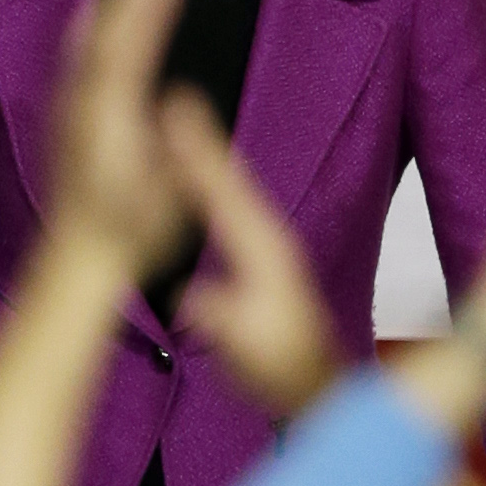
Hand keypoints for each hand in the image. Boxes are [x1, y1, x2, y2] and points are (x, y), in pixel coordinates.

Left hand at [45, 0, 189, 271]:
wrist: (75, 262)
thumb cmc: (129, 237)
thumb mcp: (167, 199)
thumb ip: (175, 148)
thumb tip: (179, 98)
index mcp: (109, 124)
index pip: (127, 52)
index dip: (145, 12)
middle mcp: (82, 112)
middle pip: (103, 39)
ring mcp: (69, 118)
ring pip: (85, 49)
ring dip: (108, 12)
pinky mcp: (66, 127)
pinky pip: (78, 65)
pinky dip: (93, 35)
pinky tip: (96, 27)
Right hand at [163, 93, 336, 415]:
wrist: (311, 385)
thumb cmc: (281, 367)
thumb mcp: (246, 347)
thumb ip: (218, 318)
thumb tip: (187, 297)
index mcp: (264, 251)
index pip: (224, 192)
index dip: (198, 154)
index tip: (176, 115)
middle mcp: (268, 239)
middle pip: (229, 179)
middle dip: (200, 141)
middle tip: (175, 100)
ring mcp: (266, 248)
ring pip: (229, 191)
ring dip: (202, 159)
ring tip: (177, 127)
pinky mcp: (260, 260)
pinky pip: (228, 210)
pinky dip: (207, 187)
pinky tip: (191, 180)